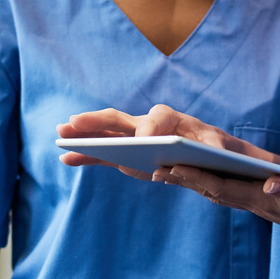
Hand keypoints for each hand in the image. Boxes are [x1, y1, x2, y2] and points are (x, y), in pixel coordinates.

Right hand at [56, 104, 279, 180]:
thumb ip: (208, 147)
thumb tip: (184, 156)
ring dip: (83, 136)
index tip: (141, 142)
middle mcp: (148, 124)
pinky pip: (105, 154)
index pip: (155, 121)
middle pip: (118, 120)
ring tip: (59, 137)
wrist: (213, 157)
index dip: (147, 131)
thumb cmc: (218, 149)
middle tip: (72, 122)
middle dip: (95, 121)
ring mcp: (134, 139)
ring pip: (106, 135)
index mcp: (171, 119)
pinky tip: (67, 158)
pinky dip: (87, 155)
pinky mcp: (129, 155)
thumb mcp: (220, 147)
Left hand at [157, 165, 279, 254]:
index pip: (224, 188)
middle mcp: (259, 204)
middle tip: (153, 168)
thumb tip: (270, 182)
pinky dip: (212, 185)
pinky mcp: (267, 203)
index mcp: (267, 201)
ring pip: (220, 193)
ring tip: (167, 171)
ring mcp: (262, 205)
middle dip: (185, 179)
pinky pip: (232, 193)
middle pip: (214, 191)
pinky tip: (201, 178)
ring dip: (194, 183)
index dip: (197, 178)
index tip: (172, 168)